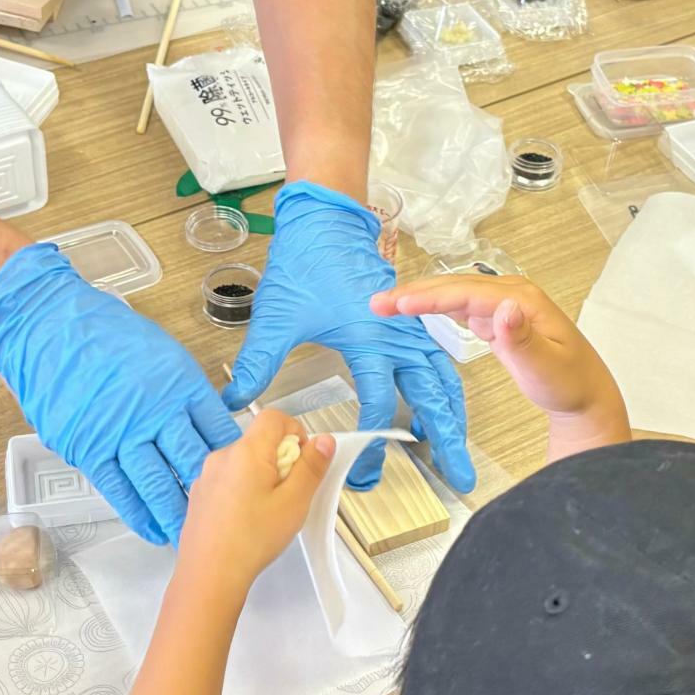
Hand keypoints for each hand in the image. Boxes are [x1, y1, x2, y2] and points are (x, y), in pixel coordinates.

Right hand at [0, 244, 240, 544]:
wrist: (48, 328)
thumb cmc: (103, 332)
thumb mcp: (159, 351)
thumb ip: (180, 389)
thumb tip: (196, 420)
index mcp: (181, 384)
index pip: (218, 430)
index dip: (234, 459)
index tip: (244, 480)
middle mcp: (157, 412)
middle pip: (195, 463)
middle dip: (214, 496)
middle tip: (228, 522)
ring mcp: (123, 433)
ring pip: (159, 484)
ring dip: (177, 514)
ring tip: (192, 536)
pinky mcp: (89, 448)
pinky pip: (120, 489)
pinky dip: (138, 513)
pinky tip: (153, 530)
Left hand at [176, 411, 334, 594]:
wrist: (209, 576)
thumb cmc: (253, 539)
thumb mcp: (295, 502)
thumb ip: (312, 467)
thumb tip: (324, 440)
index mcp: (246, 452)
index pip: (274, 418)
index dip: (295, 432)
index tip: (303, 462)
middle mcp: (221, 457)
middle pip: (259, 441)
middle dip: (281, 459)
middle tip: (289, 494)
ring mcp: (206, 476)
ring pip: (244, 462)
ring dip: (261, 476)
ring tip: (268, 512)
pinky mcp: (199, 496)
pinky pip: (228, 480)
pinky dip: (242, 491)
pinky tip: (247, 522)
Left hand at [222, 182, 471, 491]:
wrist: (326, 218)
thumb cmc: (307, 260)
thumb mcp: (278, 315)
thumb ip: (258, 362)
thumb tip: (236, 399)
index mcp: (369, 337)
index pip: (380, 401)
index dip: (370, 438)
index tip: (361, 466)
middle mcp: (398, 335)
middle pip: (433, 396)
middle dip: (446, 438)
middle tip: (459, 476)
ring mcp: (410, 327)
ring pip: (444, 379)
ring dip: (453, 415)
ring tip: (459, 449)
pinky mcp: (411, 320)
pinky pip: (439, 361)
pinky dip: (446, 388)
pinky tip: (445, 406)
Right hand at [374, 275, 628, 460]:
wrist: (583, 394)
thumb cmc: (569, 384)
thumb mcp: (547, 368)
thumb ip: (524, 341)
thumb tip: (507, 309)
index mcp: (522, 300)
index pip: (467, 292)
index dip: (431, 297)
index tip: (400, 304)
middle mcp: (512, 295)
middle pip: (455, 287)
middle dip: (415, 292)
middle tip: (377, 302)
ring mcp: (504, 304)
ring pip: (454, 294)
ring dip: (419, 297)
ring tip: (385, 304)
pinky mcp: (497, 318)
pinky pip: (459, 306)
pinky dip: (433, 307)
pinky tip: (413, 309)